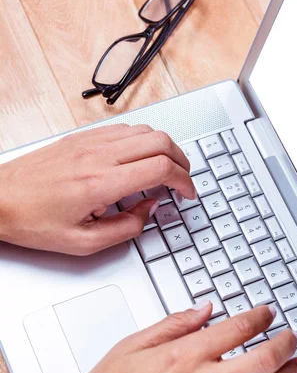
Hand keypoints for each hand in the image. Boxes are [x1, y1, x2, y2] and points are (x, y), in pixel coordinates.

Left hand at [0, 124, 193, 254]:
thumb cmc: (33, 220)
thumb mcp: (84, 243)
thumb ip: (126, 228)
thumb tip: (149, 211)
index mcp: (100, 183)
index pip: (160, 168)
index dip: (183, 181)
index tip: (187, 193)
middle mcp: (98, 155)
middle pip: (159, 141)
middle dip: (181, 160)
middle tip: (184, 180)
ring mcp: (89, 142)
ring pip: (144, 130)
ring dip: (164, 148)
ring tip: (166, 169)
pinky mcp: (81, 137)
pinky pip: (123, 129)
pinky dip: (143, 140)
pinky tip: (141, 157)